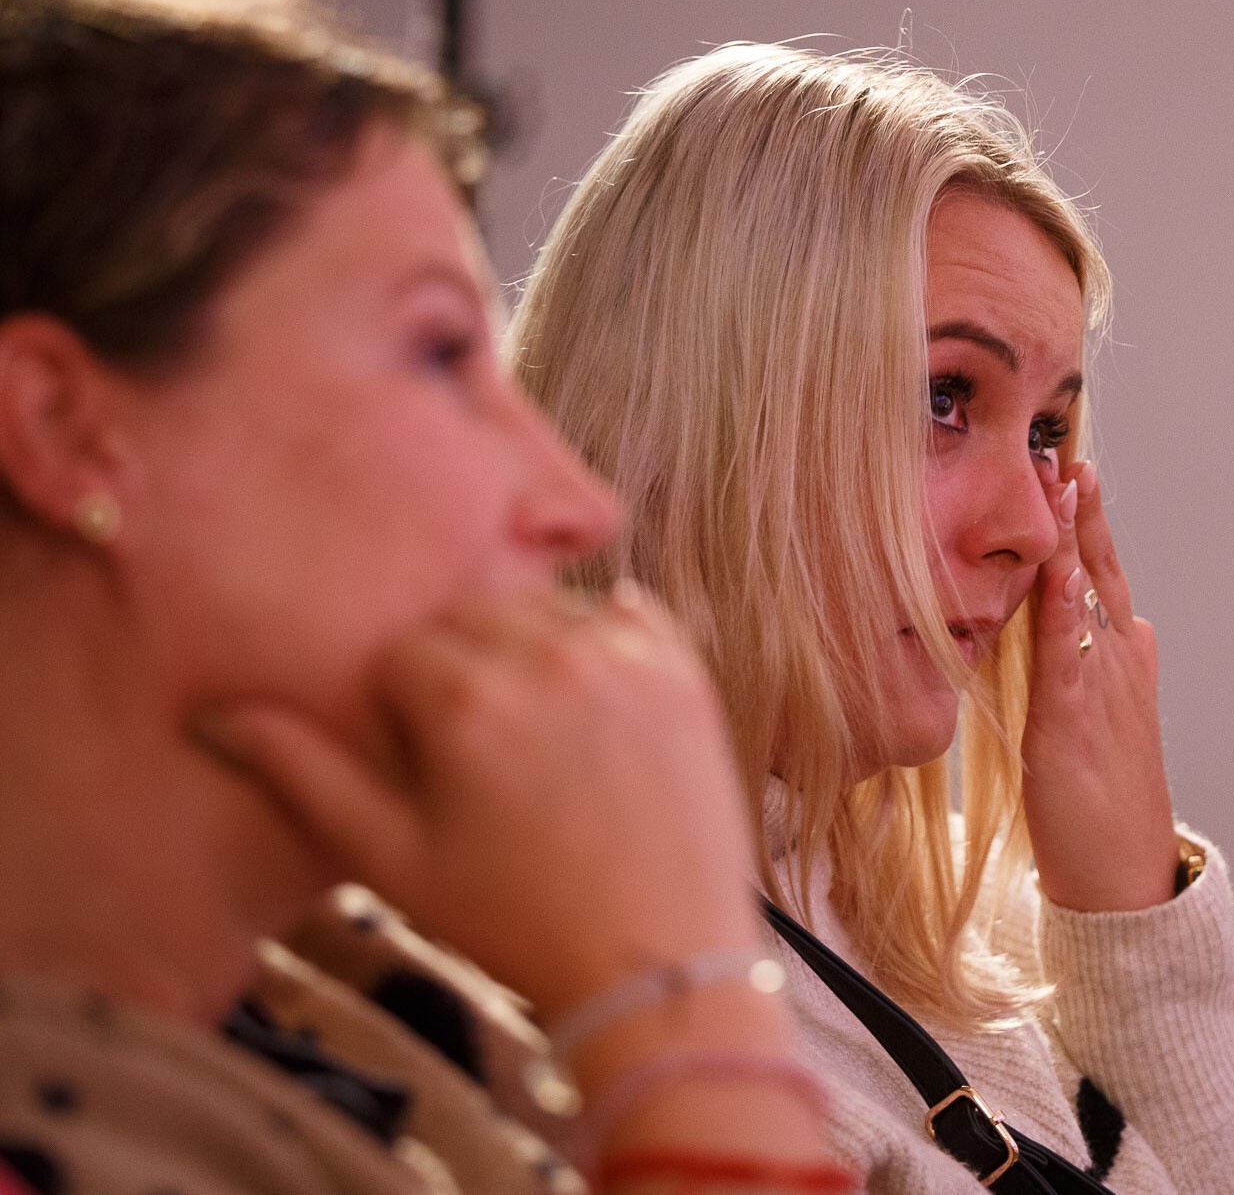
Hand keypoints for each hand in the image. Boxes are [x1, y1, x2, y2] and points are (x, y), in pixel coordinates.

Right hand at [193, 584, 759, 1017]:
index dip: (402, 715)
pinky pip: (629, 614)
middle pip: (472, 618)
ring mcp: (627, 658)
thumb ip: (301, 773)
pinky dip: (603, 638)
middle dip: (461, 669)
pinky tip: (591, 689)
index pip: (401, 656)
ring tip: (536, 733)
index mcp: (466, 695)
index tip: (428, 769)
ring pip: (547, 609)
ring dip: (529, 650)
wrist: (656, 961)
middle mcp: (549, 655)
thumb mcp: (389, 859)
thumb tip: (210, 715)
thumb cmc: (514, 921)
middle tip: (479, 752)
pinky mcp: (685, 672)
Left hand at [1021, 458, 1179, 910]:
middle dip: (1086, 511)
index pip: (1101, 576)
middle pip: (1102, 570)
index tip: (1070, 469)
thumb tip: (1117, 625)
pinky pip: (1067, 653)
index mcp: (1124, 662)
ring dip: (1077, 537)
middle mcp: (1120, 665)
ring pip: (1089, 598)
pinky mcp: (1074, 723)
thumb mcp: (1101, 723)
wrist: (1124, 878)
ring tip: (1066, 481)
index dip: (1086, 523)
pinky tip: (1058, 567)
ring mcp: (1103, 689)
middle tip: (1070, 453)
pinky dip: (1063, 606)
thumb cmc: (1102, 808)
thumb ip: (1097, 670)